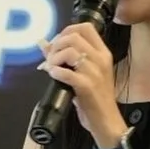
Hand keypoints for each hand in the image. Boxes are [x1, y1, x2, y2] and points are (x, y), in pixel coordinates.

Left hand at [38, 24, 123, 143]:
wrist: (106, 121)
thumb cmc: (95, 98)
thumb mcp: (84, 74)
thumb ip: (66, 57)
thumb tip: (43, 43)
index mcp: (102, 53)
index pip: (85, 27)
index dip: (66, 30)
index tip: (57, 43)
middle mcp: (101, 59)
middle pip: (74, 37)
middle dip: (56, 45)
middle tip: (51, 58)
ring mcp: (95, 72)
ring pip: (70, 52)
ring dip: (54, 58)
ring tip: (51, 68)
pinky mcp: (87, 86)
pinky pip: (67, 73)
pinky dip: (55, 72)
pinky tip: (53, 76)